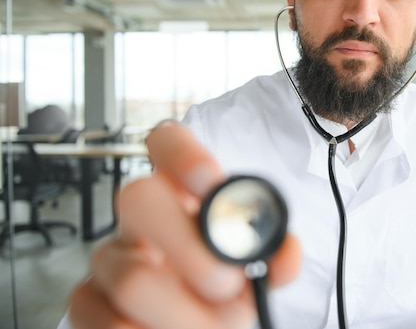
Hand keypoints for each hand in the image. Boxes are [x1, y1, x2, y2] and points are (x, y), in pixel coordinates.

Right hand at [68, 122, 300, 328]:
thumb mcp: (253, 272)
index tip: (211, 181)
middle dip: (187, 244)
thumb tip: (286, 251)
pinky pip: (108, 322)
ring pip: (131, 277)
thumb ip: (272, 258)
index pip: (166, 144)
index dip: (182, 153)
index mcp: (181, 198)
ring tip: (212, 327)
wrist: (191, 325)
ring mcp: (110, 259)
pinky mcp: (89, 302)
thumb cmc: (220, 290)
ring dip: (182, 314)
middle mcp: (141, 220)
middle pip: (137, 197)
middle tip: (225, 282)